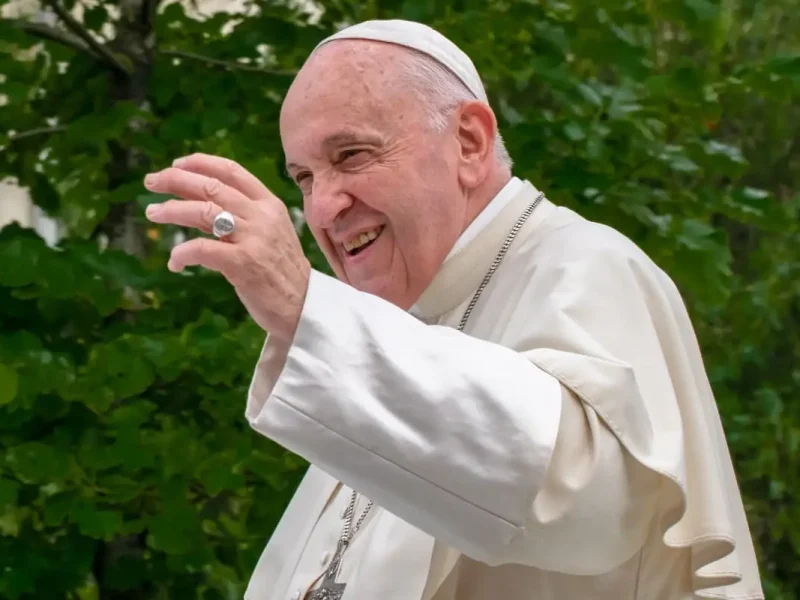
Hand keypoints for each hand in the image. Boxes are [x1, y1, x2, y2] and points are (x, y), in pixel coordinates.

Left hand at [143, 153, 310, 341]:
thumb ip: (237, 217)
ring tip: (153, 213)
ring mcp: (254, 238)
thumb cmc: (281, 271)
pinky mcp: (243, 264)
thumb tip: (193, 203)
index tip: (176, 164)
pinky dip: (181, 253)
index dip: (200, 163)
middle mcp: (262, 216)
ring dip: (171, 210)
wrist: (304, 305)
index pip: (231, 171)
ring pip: (203, 211)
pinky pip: (201, 249)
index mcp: (269, 204)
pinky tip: (174, 262)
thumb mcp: (267, 234)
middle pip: (211, 186)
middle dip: (175, 179)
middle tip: (151, 182)